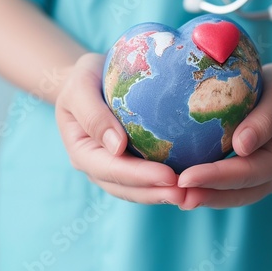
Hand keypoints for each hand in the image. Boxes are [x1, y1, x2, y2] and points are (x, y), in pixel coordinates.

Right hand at [55, 53, 185, 204]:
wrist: (89, 76)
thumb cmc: (83, 77)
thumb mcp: (80, 88)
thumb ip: (93, 115)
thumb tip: (117, 147)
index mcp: (82, 151)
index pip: (111, 170)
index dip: (140, 177)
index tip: (169, 176)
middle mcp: (96, 165)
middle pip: (126, 187)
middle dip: (155, 193)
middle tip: (187, 193)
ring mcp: (112, 166)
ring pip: (137, 189)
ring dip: (162, 193)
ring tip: (191, 193)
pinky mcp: (129, 160)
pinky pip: (146, 176)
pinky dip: (164, 181)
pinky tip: (189, 179)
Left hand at [177, 64, 271, 209]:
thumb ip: (266, 118)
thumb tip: (242, 146)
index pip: (249, 172)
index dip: (218, 177)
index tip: (186, 177)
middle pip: (239, 192)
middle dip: (206, 195)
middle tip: (174, 193)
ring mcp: (261, 180)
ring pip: (230, 196)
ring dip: (201, 198)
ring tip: (172, 195)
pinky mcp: (245, 177)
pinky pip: (224, 188)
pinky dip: (203, 189)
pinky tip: (178, 187)